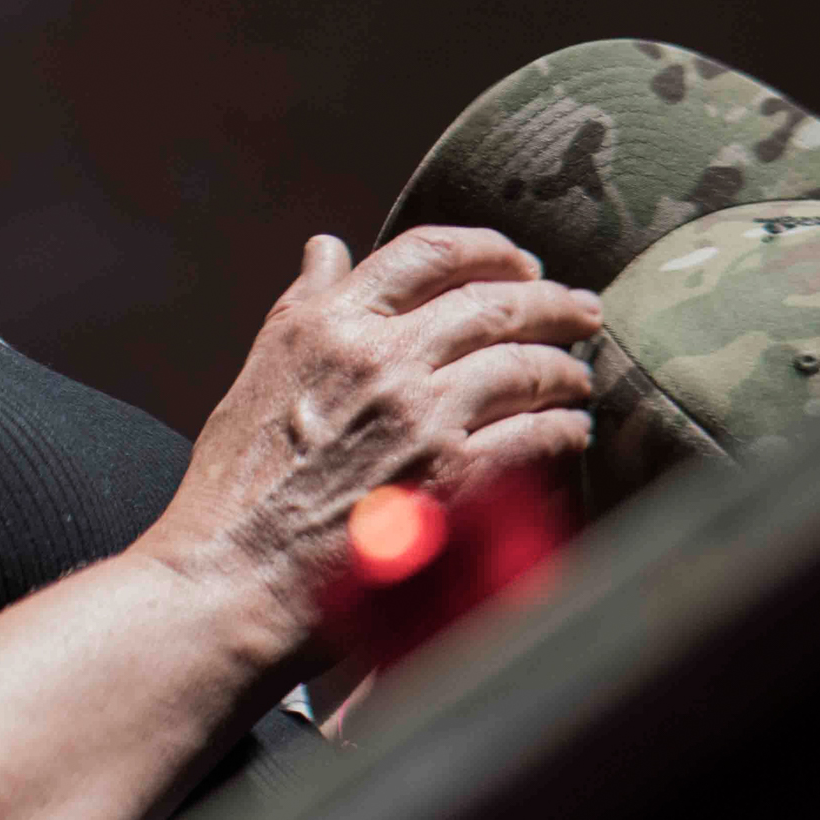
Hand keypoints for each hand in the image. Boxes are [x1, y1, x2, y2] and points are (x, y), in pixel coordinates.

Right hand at [136, 227, 600, 655]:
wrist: (237, 573)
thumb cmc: (238, 480)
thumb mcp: (261, 369)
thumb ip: (305, 304)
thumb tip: (328, 247)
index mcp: (332, 323)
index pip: (429, 252)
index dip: (488, 247)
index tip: (518, 260)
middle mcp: (383, 358)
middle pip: (494, 303)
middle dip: (551, 300)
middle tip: (582, 309)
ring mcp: (424, 418)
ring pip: (524, 365)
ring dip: (564, 367)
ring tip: (577, 375)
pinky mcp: (457, 480)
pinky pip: (536, 436)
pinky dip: (563, 429)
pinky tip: (572, 432)